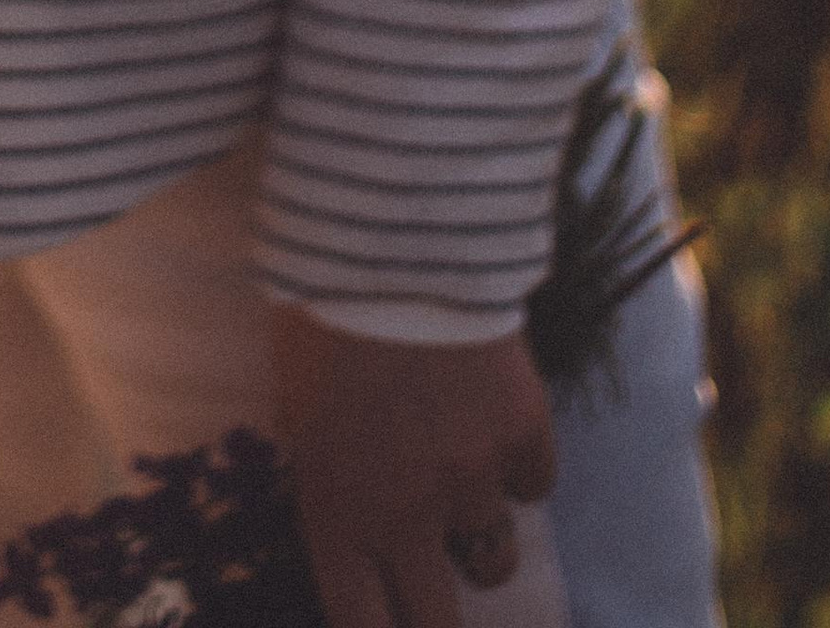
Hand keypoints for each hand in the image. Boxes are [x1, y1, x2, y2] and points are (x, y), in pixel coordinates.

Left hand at [274, 307, 557, 627]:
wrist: (391, 240)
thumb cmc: (319, 313)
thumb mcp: (295, 401)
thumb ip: (325, 465)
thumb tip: (342, 500)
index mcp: (335, 512)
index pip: (361, 626)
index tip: (387, 621)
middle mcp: (406, 517)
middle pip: (436, 624)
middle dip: (434, 618)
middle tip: (434, 594)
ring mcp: (472, 481)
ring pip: (493, 556)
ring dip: (475, 529)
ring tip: (459, 484)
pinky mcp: (524, 435)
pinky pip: (533, 484)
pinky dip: (517, 465)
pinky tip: (496, 423)